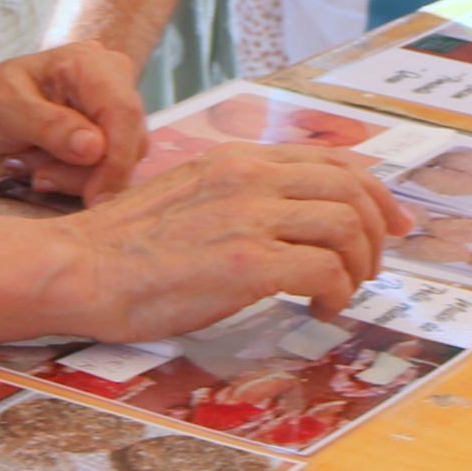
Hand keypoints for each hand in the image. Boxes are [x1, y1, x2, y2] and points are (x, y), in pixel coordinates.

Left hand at [0, 43, 149, 200]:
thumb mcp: (6, 110)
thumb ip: (51, 126)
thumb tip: (95, 147)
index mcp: (88, 62)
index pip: (123, 111)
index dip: (116, 158)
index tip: (95, 197)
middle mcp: (109, 82)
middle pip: (128, 140)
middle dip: (86, 171)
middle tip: (37, 175)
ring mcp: (108, 110)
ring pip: (119, 161)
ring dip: (74, 177)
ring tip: (31, 167)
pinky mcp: (104, 137)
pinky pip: (107, 170)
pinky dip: (74, 180)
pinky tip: (42, 171)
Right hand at [55, 141, 410, 330]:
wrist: (79, 268)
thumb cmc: (126, 246)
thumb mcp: (191, 195)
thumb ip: (240, 196)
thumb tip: (287, 219)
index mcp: (239, 160)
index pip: (333, 161)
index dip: (376, 192)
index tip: (392, 225)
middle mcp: (250, 179)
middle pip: (353, 190)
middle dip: (378, 232)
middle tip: (372, 269)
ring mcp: (249, 219)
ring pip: (346, 226)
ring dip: (359, 266)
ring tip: (343, 293)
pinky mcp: (245, 265)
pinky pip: (323, 271)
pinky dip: (336, 293)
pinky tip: (318, 310)